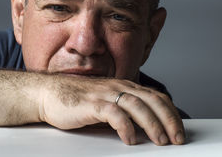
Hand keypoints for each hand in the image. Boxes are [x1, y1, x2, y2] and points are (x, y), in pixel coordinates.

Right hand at [38, 75, 184, 145]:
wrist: (48, 93)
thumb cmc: (76, 100)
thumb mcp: (105, 102)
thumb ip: (123, 109)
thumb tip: (143, 126)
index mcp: (122, 87)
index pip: (155, 96)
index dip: (170, 113)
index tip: (178, 130)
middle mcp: (116, 87)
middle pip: (151, 100)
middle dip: (168, 119)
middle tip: (176, 139)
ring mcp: (103, 94)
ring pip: (136, 105)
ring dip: (152, 124)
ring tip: (159, 140)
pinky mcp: (91, 104)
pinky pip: (113, 113)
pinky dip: (125, 126)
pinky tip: (129, 139)